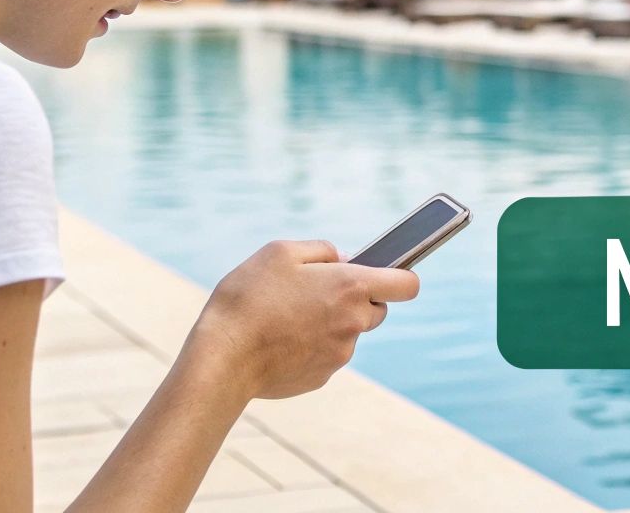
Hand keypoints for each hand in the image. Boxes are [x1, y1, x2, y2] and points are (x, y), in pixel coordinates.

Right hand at [184, 239, 418, 400]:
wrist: (222, 358)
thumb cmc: (249, 298)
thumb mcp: (280, 253)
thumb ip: (322, 250)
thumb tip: (345, 260)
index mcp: (350, 287)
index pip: (407, 284)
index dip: (400, 276)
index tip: (384, 273)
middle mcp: (353, 323)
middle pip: (377, 309)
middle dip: (357, 299)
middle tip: (317, 291)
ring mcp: (340, 355)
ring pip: (348, 333)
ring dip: (330, 323)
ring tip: (288, 315)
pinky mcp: (321, 377)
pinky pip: (326, 355)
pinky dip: (311, 346)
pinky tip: (280, 340)